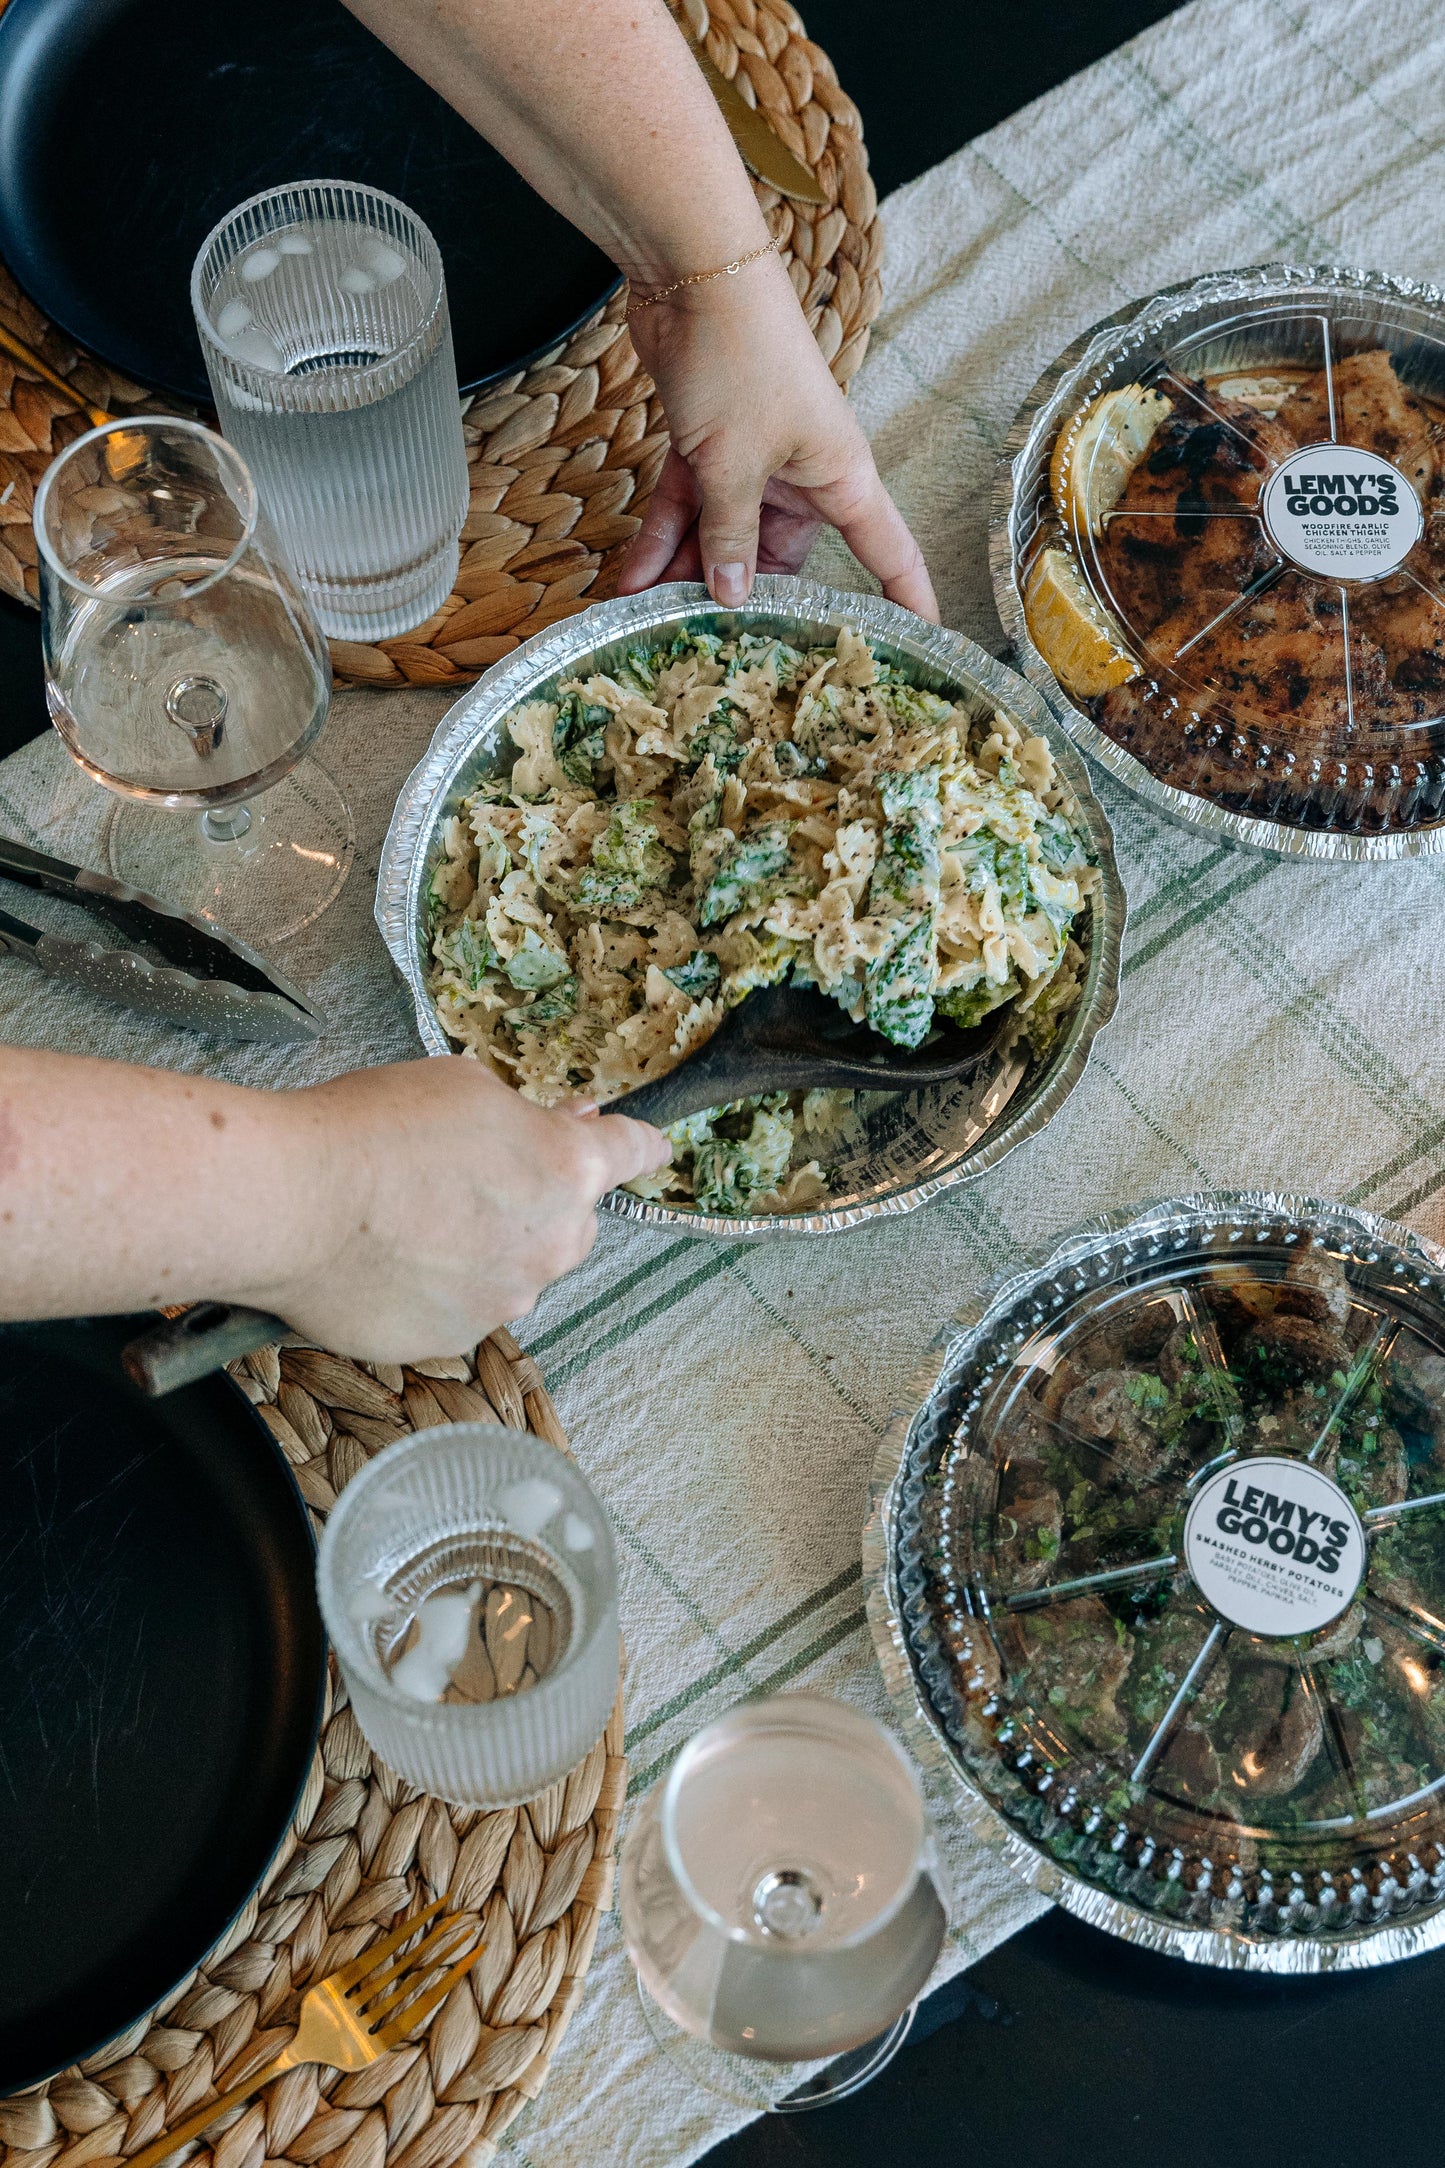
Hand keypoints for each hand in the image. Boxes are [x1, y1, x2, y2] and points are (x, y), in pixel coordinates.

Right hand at [247, 1060, 668, 1361]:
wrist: (291, 1202)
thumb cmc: (370, 1129)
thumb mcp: (463, 1086)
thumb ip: (527, 1117)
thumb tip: (563, 1124)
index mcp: (569, 1167)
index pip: (632, 1151)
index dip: (643, 1145)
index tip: (655, 1148)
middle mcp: (555, 1242)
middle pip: (570, 1219)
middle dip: (535, 1199)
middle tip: (465, 1173)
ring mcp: (507, 1299)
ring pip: (514, 1269)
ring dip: (482, 1247)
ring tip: (407, 1217)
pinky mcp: (454, 1339)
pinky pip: (461, 1307)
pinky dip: (436, 1287)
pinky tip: (388, 1257)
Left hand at [618, 251, 936, 620]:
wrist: (690, 273)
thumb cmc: (738, 361)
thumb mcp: (732, 466)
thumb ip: (729, 536)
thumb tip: (730, 596)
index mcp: (841, 478)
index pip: (888, 554)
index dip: (907, 602)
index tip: (921, 648)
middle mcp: (805, 474)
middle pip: (781, 557)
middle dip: (741, 598)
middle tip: (706, 648)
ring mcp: (755, 458)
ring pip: (724, 534)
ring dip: (685, 570)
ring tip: (648, 618)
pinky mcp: (708, 441)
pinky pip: (689, 504)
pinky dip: (661, 535)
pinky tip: (631, 578)